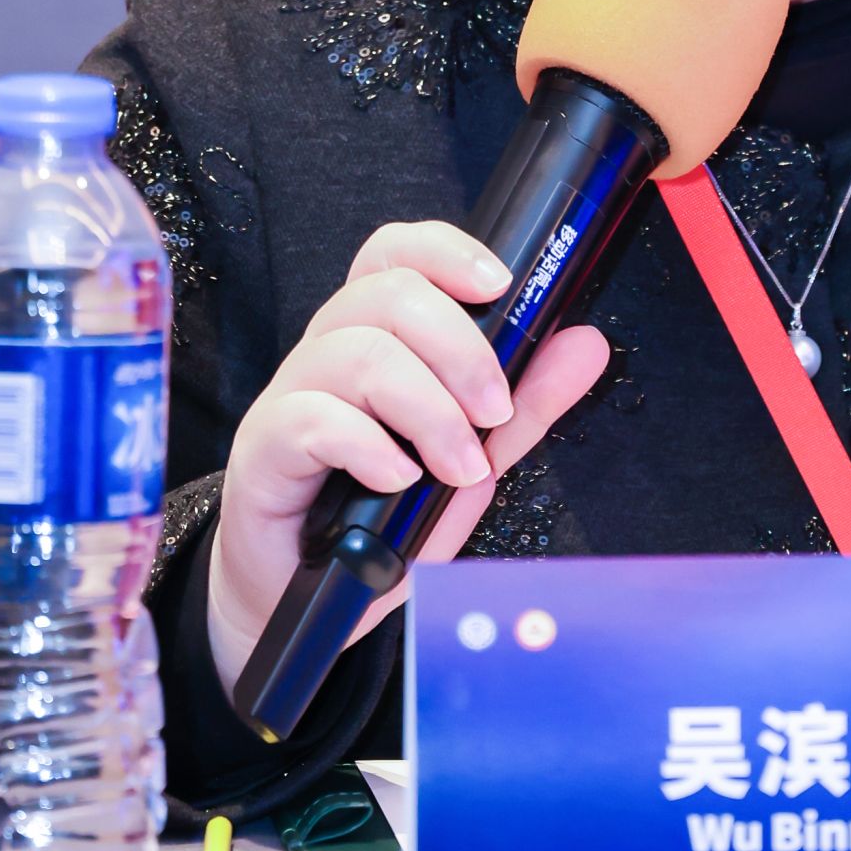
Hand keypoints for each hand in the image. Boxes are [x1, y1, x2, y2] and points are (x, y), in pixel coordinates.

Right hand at [206, 219, 608, 702]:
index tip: (500, 286)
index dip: (444, 251)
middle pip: (387, 294)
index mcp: (374, 335)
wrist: (302, 598)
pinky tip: (400, 480)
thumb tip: (587, 344)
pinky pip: (313, 418)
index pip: (396, 254)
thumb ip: (525, 405)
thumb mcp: (470, 461)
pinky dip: (370, 446)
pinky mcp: (263, 447)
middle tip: (495, 414)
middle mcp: (327, 349)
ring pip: (358, 352)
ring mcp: (290, 394)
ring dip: (428, 410)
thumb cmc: (381, 520)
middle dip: (460, 348)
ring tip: (459, 467)